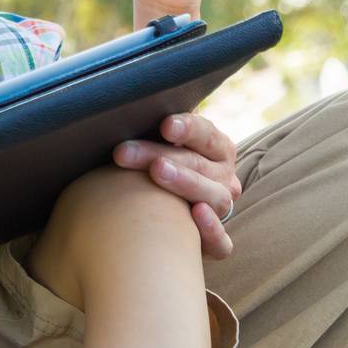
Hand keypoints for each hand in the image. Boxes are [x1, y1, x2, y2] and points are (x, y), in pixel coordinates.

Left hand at [112, 113, 240, 259]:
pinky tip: (195, 214)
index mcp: (216, 148)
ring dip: (185, 183)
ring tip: (156, 172)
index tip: (164, 125)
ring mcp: (221, 209)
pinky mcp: (216, 242)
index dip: (188, 128)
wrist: (157, 215)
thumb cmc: (152, 166)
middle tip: (123, 152)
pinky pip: (222, 241)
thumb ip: (153, 128)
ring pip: (214, 197)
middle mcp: (224, 177)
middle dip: (158, 154)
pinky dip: (211, 229)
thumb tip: (127, 105)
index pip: (206, 134)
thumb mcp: (157, 144)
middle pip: (198, 163)